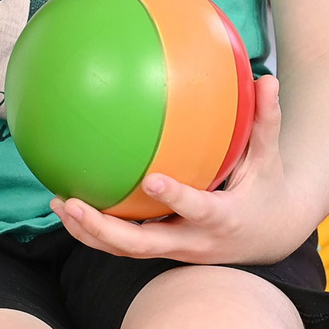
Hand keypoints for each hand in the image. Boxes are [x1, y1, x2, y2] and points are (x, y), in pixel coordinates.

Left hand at [49, 75, 310, 264]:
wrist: (269, 238)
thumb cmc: (267, 191)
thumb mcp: (270, 159)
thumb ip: (265, 122)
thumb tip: (265, 78)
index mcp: (223, 219)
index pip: (198, 209)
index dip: (175, 198)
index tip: (150, 179)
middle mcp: (194, 241)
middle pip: (144, 245)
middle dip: (105, 229)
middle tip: (73, 202)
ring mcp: (175, 250)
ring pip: (126, 251)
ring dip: (90, 233)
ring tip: (59, 203)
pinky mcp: (163, 250)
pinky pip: (124, 246)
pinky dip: (95, 232)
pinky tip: (69, 206)